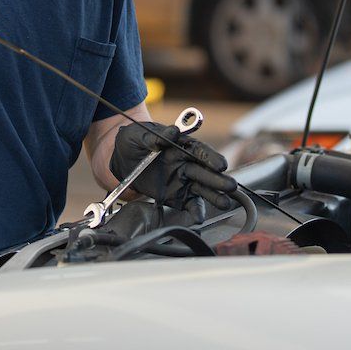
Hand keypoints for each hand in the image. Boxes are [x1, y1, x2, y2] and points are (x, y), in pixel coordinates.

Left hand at [110, 122, 236, 217]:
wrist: (120, 157)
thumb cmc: (133, 140)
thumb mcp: (138, 135)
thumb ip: (154, 136)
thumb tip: (172, 131)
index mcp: (180, 145)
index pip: (199, 151)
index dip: (211, 157)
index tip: (221, 165)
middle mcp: (185, 163)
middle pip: (205, 172)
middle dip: (218, 179)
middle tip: (230, 186)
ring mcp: (182, 180)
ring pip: (201, 189)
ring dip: (214, 196)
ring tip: (225, 204)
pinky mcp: (175, 196)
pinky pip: (187, 204)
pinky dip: (194, 212)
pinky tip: (199, 218)